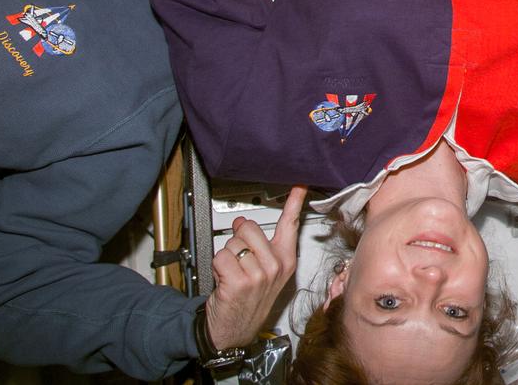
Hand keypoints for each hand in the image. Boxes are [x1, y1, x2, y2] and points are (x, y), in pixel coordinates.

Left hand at [205, 185, 305, 349]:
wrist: (234, 331)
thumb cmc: (249, 301)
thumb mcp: (266, 273)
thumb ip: (259, 245)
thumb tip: (244, 222)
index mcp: (286, 260)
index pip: (290, 225)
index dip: (294, 202)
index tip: (299, 185)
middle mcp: (275, 266)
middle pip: (249, 228)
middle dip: (238, 240)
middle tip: (240, 260)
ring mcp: (259, 274)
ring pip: (233, 243)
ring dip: (227, 257)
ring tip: (234, 274)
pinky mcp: (240, 282)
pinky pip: (221, 257)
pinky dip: (217, 267)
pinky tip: (225, 280)